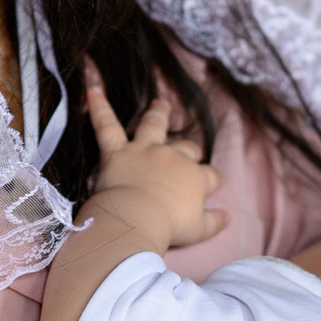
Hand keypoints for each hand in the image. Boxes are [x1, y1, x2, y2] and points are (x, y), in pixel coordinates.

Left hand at [83, 83, 225, 250]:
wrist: (135, 220)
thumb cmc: (168, 228)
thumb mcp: (198, 230)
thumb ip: (214, 222)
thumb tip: (228, 216)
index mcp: (195, 178)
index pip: (211, 176)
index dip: (212, 181)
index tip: (211, 187)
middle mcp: (173, 158)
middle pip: (186, 149)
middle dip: (189, 152)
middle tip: (188, 154)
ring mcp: (145, 151)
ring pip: (153, 126)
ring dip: (158, 114)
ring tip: (160, 105)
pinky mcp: (117, 151)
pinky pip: (106, 125)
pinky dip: (98, 108)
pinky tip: (92, 90)